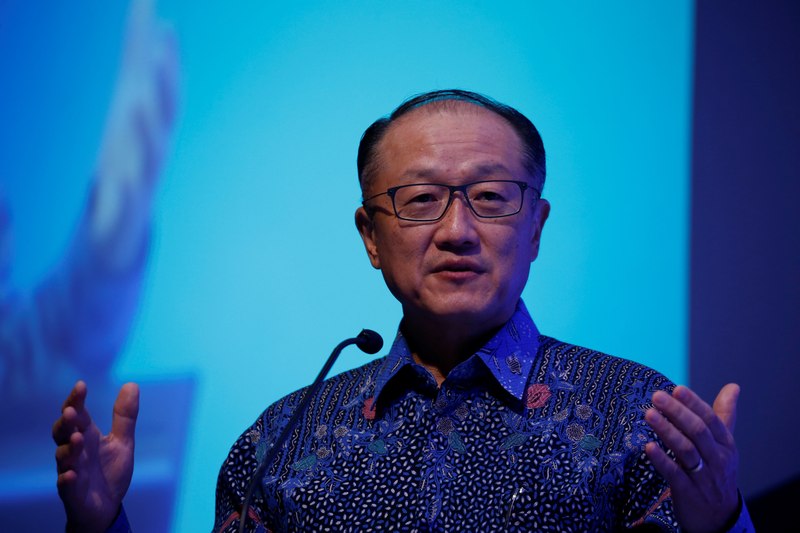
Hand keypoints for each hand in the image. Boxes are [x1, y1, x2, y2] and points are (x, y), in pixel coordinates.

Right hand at [52, 381, 139, 532]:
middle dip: (66, 423)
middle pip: (63, 433)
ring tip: (77, 438)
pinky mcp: (72, 492)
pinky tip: (70, 474)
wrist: (106, 507)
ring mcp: (72, 471)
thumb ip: (124, 416)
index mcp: (87, 437)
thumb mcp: (122, 441)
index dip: (76, 400)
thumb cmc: (109, 471)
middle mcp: (76, 452)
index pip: (77, 415)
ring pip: (63, 457)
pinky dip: (67, 479)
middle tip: (71, 411)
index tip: (81, 385)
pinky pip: (66, 486)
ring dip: (69, 448)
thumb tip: (131, 383)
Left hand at [90, 0, 178, 269]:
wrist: (110, 253)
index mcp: (144, 137)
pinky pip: (128, 207)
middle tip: (162, 43)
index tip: (164, 23)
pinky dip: (128, 193)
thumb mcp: (121, 132)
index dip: (164, 60)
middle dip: (165, 83)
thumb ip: (134, 85)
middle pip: (164, 117)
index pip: (158, 94)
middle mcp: (148, 159)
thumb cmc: (118, 186)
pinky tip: (123, 180)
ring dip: (148, 132)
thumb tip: (145, 37)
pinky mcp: (122, 223)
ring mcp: (139, 191)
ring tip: (138, 104)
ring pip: (151, 158)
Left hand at [645, 384, 739, 532]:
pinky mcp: (689, 493)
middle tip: (657, 397)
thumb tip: (733, 386)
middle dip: (677, 412)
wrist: (719, 518)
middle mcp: (718, 459)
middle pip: (697, 432)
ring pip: (686, 450)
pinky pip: (675, 474)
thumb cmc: (717, 472)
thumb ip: (724, 415)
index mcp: (726, 445)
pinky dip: (662, 460)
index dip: (694, 404)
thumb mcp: (725, 445)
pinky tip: (648, 447)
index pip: (711, 420)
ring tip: (648, 414)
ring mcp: (704, 477)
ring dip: (666, 431)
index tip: (676, 389)